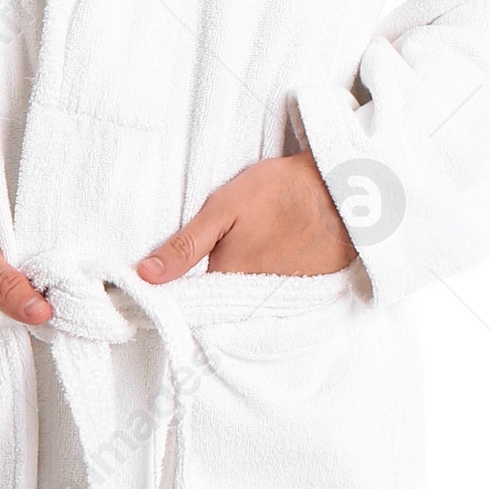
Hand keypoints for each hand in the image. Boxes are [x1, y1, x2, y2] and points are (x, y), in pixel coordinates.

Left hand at [136, 152, 355, 282]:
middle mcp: (253, 299)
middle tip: (222, 249)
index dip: (179, 287)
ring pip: (248, 294)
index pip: (192, 297)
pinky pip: (276, 293)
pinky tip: (273, 254)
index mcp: (227, 279)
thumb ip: (183, 246)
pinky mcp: (306, 290)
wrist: (346, 189)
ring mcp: (282, 296)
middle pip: (221, 298)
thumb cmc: (280, 192)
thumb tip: (144, 276)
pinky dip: (270, 278)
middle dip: (212, 282)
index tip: (168, 278)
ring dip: (242, 279)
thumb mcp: (223, 208)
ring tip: (252, 248)